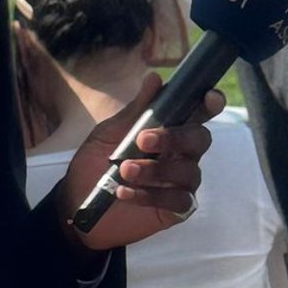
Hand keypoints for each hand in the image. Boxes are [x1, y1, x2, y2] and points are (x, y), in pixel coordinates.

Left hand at [50, 72, 223, 253]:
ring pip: (188, 171)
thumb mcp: (109, 133)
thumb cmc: (96, 163)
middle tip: (142, 140)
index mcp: (169, 130)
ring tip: (124, 171)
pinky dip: (149, 195)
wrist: (78, 202)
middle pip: (200, 139)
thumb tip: (154, 78)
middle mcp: (182, 154)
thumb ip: (135, 111)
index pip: (198, 114)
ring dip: (155, 169)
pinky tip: (124, 193)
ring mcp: (181, 182)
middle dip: (175, 137)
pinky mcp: (176, 209)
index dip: (209, 104)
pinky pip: (177, 200)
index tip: (208, 98)